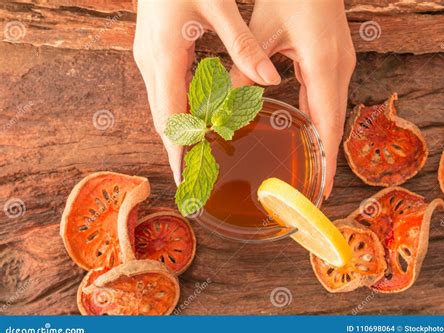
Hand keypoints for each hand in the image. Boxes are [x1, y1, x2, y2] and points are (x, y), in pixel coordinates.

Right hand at [133, 0, 280, 184]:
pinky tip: (197, 122)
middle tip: (197, 178)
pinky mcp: (154, 54)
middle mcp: (151, 62)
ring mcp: (148, 59)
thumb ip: (242, 45)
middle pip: (164, 119)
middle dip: (179, 150)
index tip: (186, 177)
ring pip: (163, 108)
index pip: (170, 117)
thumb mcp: (218, 5)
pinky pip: (165, 93)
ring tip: (199, 158)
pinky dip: (180, 113)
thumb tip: (269, 80)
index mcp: (166, 54)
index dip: (178, 150)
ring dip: (180, 134)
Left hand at [230, 0, 355, 197]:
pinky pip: (325, 96)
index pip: (328, 122)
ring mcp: (340, 64)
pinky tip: (304, 129)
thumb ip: (247, 67)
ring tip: (310, 168)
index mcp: (324, 63)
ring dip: (321, 139)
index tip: (325, 189)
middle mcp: (339, 68)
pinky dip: (316, 117)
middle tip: (313, 190)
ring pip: (331, 111)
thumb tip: (229, 101)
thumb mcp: (264, 30)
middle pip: (333, 123)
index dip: (328, 159)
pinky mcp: (333, 60)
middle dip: (325, 157)